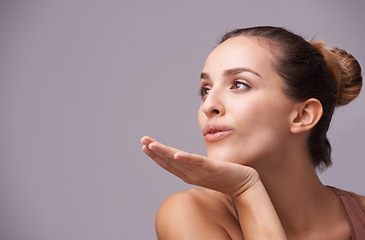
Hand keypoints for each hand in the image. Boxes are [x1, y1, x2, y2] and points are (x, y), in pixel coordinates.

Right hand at [141, 136, 259, 197]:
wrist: (245, 186)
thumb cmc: (227, 176)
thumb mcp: (206, 168)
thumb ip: (196, 163)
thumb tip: (188, 156)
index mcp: (189, 174)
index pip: (168, 164)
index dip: (156, 155)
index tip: (146, 146)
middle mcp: (191, 174)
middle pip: (168, 162)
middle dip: (154, 152)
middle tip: (142, 141)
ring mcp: (200, 172)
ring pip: (177, 161)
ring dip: (163, 153)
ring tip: (150, 145)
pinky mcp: (211, 168)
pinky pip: (196, 163)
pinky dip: (185, 159)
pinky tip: (176, 154)